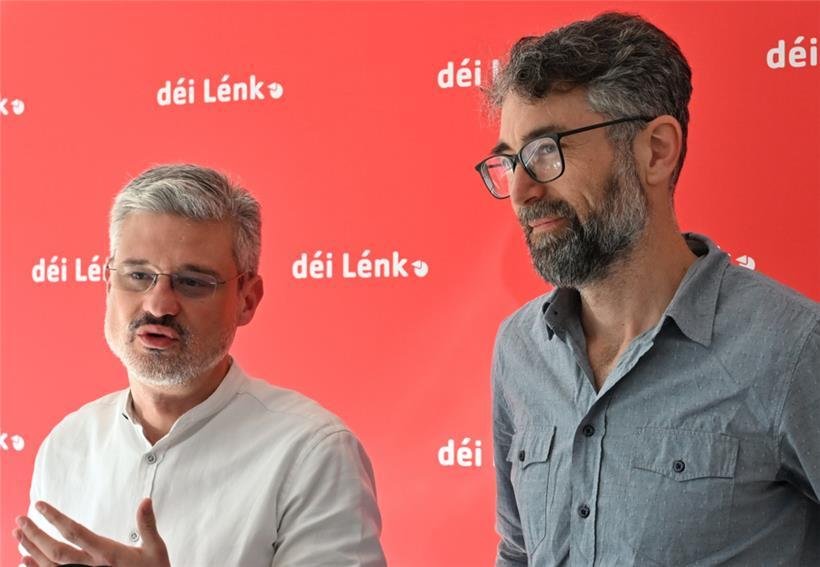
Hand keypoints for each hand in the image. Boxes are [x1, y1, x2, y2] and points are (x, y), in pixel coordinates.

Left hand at [12, 498, 169, 566]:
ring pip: (50, 565)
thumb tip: (145, 501)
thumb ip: (147, 525)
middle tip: (20, 519)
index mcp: (107, 554)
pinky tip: (25, 560)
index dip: (55, 518)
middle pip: (55, 550)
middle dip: (35, 534)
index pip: (75, 532)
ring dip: (31, 549)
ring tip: (19, 534)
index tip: (40, 505)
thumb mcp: (155, 549)